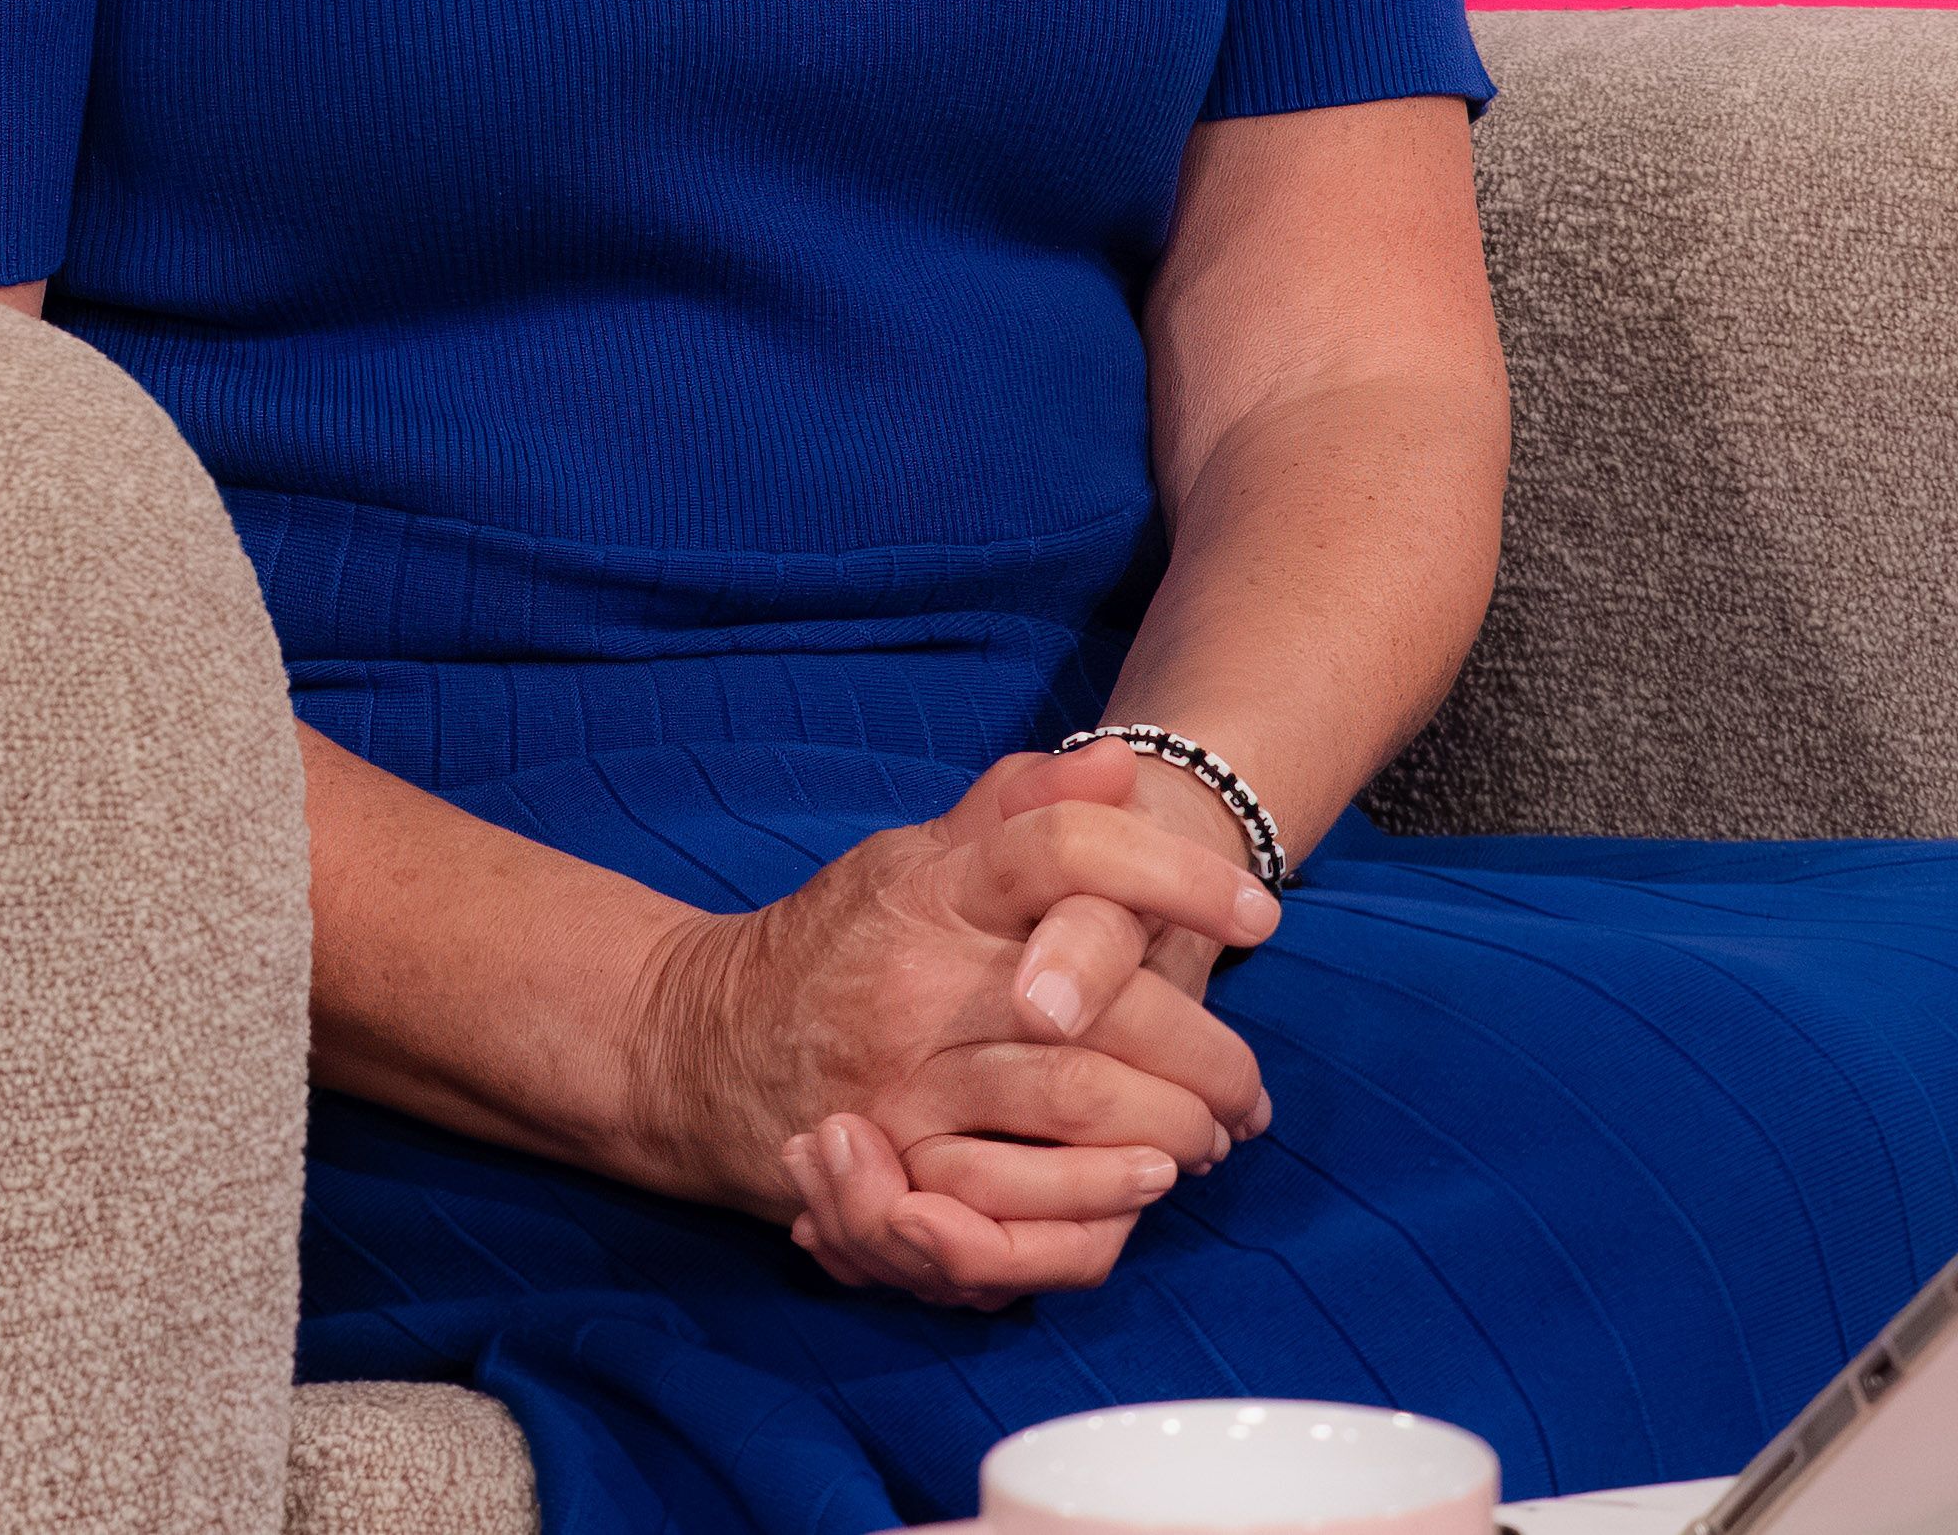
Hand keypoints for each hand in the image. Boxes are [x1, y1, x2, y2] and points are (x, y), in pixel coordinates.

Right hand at [628, 740, 1275, 1311]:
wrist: (697, 1048)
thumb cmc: (830, 946)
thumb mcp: (907, 858)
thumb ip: (1010, 809)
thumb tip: (1117, 759)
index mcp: (932, 888)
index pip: (1066, 853)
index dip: (1174, 876)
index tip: (1259, 913)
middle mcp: (923, 981)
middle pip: (1099, 1000)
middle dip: (1204, 1046)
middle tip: (1251, 1082)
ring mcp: (907, 1080)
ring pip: (1074, 1098)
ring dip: (1171, 1125)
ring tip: (1216, 1134)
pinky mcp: (896, 1169)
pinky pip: (1017, 1197)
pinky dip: (1098, 1199)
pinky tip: (1145, 1186)